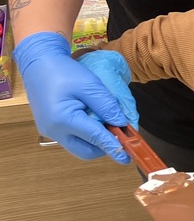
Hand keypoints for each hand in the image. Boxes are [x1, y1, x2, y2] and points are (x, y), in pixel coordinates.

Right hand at [12, 32, 130, 163]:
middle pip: (85, 151)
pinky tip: (93, 120)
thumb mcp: (90, 85)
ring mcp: (49, 131)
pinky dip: (86, 135)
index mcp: (63, 119)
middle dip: (104, 147)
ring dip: (95, 141)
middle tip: (120, 134)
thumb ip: (107, 106)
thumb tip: (122, 124)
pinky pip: (72, 138)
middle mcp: (54, 131)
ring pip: (79, 147)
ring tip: (106, 123)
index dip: (114, 146)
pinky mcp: (50, 128)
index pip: (95, 138)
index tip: (128, 157)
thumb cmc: (64, 71)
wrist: (39, 63)